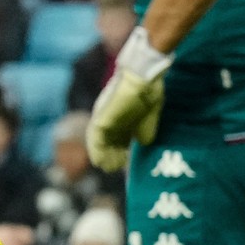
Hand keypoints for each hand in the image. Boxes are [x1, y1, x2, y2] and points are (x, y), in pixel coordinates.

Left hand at [87, 27, 169, 171]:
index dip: (120, 150)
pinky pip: (95, 138)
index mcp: (121, 116)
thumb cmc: (148, 91)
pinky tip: (100, 161)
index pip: (118, 136)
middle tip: (115, 168)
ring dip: (103, 156)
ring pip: (99, 141)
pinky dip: (97, 151)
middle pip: (107, 140)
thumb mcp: (149, 116)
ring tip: (108, 167)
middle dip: (111, 155)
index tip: (124, 162)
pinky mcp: (100, 118)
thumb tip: (143, 142)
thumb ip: (145, 129)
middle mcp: (109, 117)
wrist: (143, 77)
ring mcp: (103, 117)